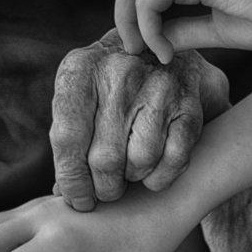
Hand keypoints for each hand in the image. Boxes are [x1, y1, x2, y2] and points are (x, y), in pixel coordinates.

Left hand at [50, 27, 228, 209]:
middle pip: (105, 158)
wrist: (163, 50)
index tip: (78, 201)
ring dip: (132, 179)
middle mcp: (120, 72)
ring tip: (128, 172)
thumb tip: (62, 195)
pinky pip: (173, 159)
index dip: (72, 182)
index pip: (68, 140)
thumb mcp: (80, 99)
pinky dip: (160, 178)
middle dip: (104, 187)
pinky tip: (151, 172)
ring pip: (140, 161)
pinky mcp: (189, 102)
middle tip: (105, 190)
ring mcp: (159, 85)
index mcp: (80, 69)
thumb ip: (69, 141)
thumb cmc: (108, 87)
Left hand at [114, 0, 251, 61]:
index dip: (135, 13)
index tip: (147, 48)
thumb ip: (186, 31)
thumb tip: (159, 43)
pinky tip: (166, 53)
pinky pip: (148, 1)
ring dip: (129, 22)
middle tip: (136, 51)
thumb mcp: (218, 28)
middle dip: (123, 15)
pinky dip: (148, 30)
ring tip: (146, 53)